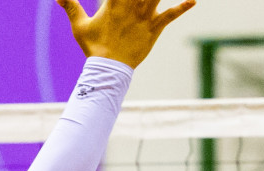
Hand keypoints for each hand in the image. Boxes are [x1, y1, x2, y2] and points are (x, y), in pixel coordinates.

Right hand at [58, 0, 195, 67]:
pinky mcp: (154, 28)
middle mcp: (130, 6)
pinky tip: (193, 0)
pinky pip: (171, 15)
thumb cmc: (93, 47)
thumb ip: (70, 6)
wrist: (109, 70)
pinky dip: (182, 7)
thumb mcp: (79, 25)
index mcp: (112, 2)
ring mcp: (144, 16)